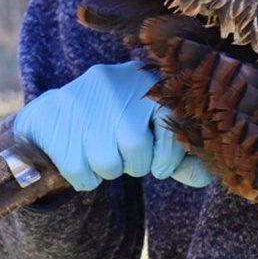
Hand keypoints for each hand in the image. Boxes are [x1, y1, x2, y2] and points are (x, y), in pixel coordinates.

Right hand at [13, 60, 211, 191]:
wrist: (54, 116)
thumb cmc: (116, 128)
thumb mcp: (152, 133)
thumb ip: (180, 156)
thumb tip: (207, 177)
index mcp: (147, 80)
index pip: (171, 126)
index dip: (169, 156)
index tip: (160, 164)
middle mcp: (115, 82)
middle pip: (136, 148)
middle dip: (136, 165)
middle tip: (127, 157)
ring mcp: (80, 97)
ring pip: (108, 164)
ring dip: (109, 172)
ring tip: (104, 155)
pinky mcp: (50, 116)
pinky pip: (80, 172)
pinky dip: (85, 179)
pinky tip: (81, 159)